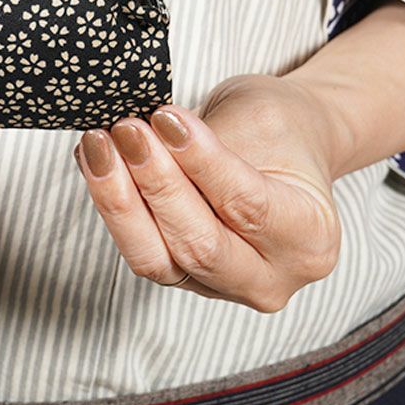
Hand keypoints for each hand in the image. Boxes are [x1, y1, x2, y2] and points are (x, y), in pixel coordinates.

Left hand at [74, 73, 349, 311]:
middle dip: (154, 182)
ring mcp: (222, 286)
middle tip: (126, 129)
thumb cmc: (281, 130)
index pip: (248, 205)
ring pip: (157, 258)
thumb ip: (211, 138)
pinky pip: (141, 248)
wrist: (284, 147)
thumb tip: (148, 132)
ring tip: (99, 145)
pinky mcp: (182, 277)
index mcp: (310, 239)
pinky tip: (94, 162)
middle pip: (199, 244)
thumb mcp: (261, 117)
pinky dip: (113, 206)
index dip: (200, 162)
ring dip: (119, 199)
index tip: (165, 119)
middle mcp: (271, 278)